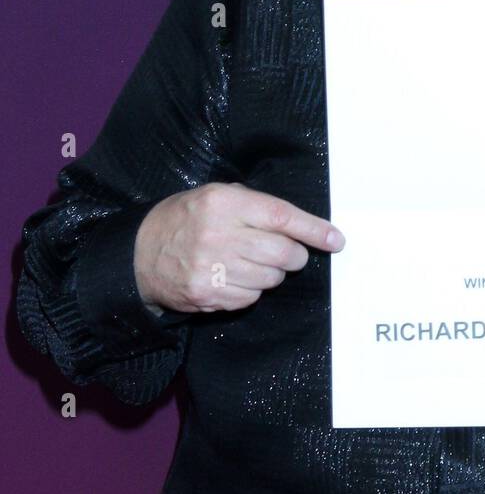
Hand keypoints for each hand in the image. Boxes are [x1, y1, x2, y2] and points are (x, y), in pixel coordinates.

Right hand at [133, 182, 344, 315]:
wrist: (140, 253)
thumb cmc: (186, 219)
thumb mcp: (216, 196)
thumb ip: (255, 206)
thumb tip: (303, 227)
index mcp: (224, 204)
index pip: (282, 217)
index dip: (314, 230)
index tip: (336, 240)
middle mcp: (219, 235)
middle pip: (283, 253)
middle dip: (295, 255)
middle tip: (288, 252)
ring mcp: (212, 269)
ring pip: (271, 278)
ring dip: (272, 273)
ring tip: (251, 261)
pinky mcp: (207, 295)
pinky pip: (251, 297)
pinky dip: (251, 289)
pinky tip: (233, 276)